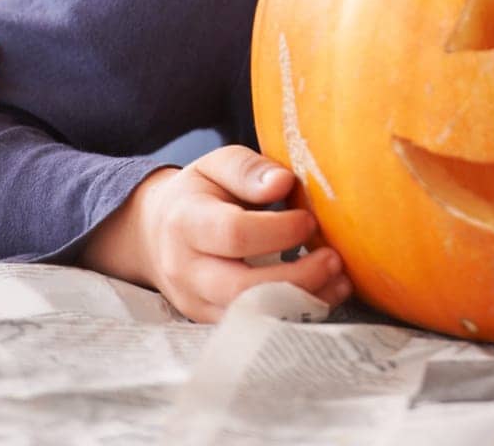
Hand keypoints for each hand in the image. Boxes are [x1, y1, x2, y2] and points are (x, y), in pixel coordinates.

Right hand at [81, 144, 351, 322]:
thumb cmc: (198, 192)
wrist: (155, 233)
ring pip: (249, 317)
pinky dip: (292, 314)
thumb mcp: (217, 166)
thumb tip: (284, 182)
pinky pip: (253, 328)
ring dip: (300, 302)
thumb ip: (249, 170)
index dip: (278, 231)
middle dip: (296, 278)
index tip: (310, 220)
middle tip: (335, 258)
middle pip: (241, 289)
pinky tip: (323, 294)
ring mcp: (196, 302)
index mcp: (186, 222)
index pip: (233, 235)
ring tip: (339, 280)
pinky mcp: (211, 322)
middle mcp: (187, 270)